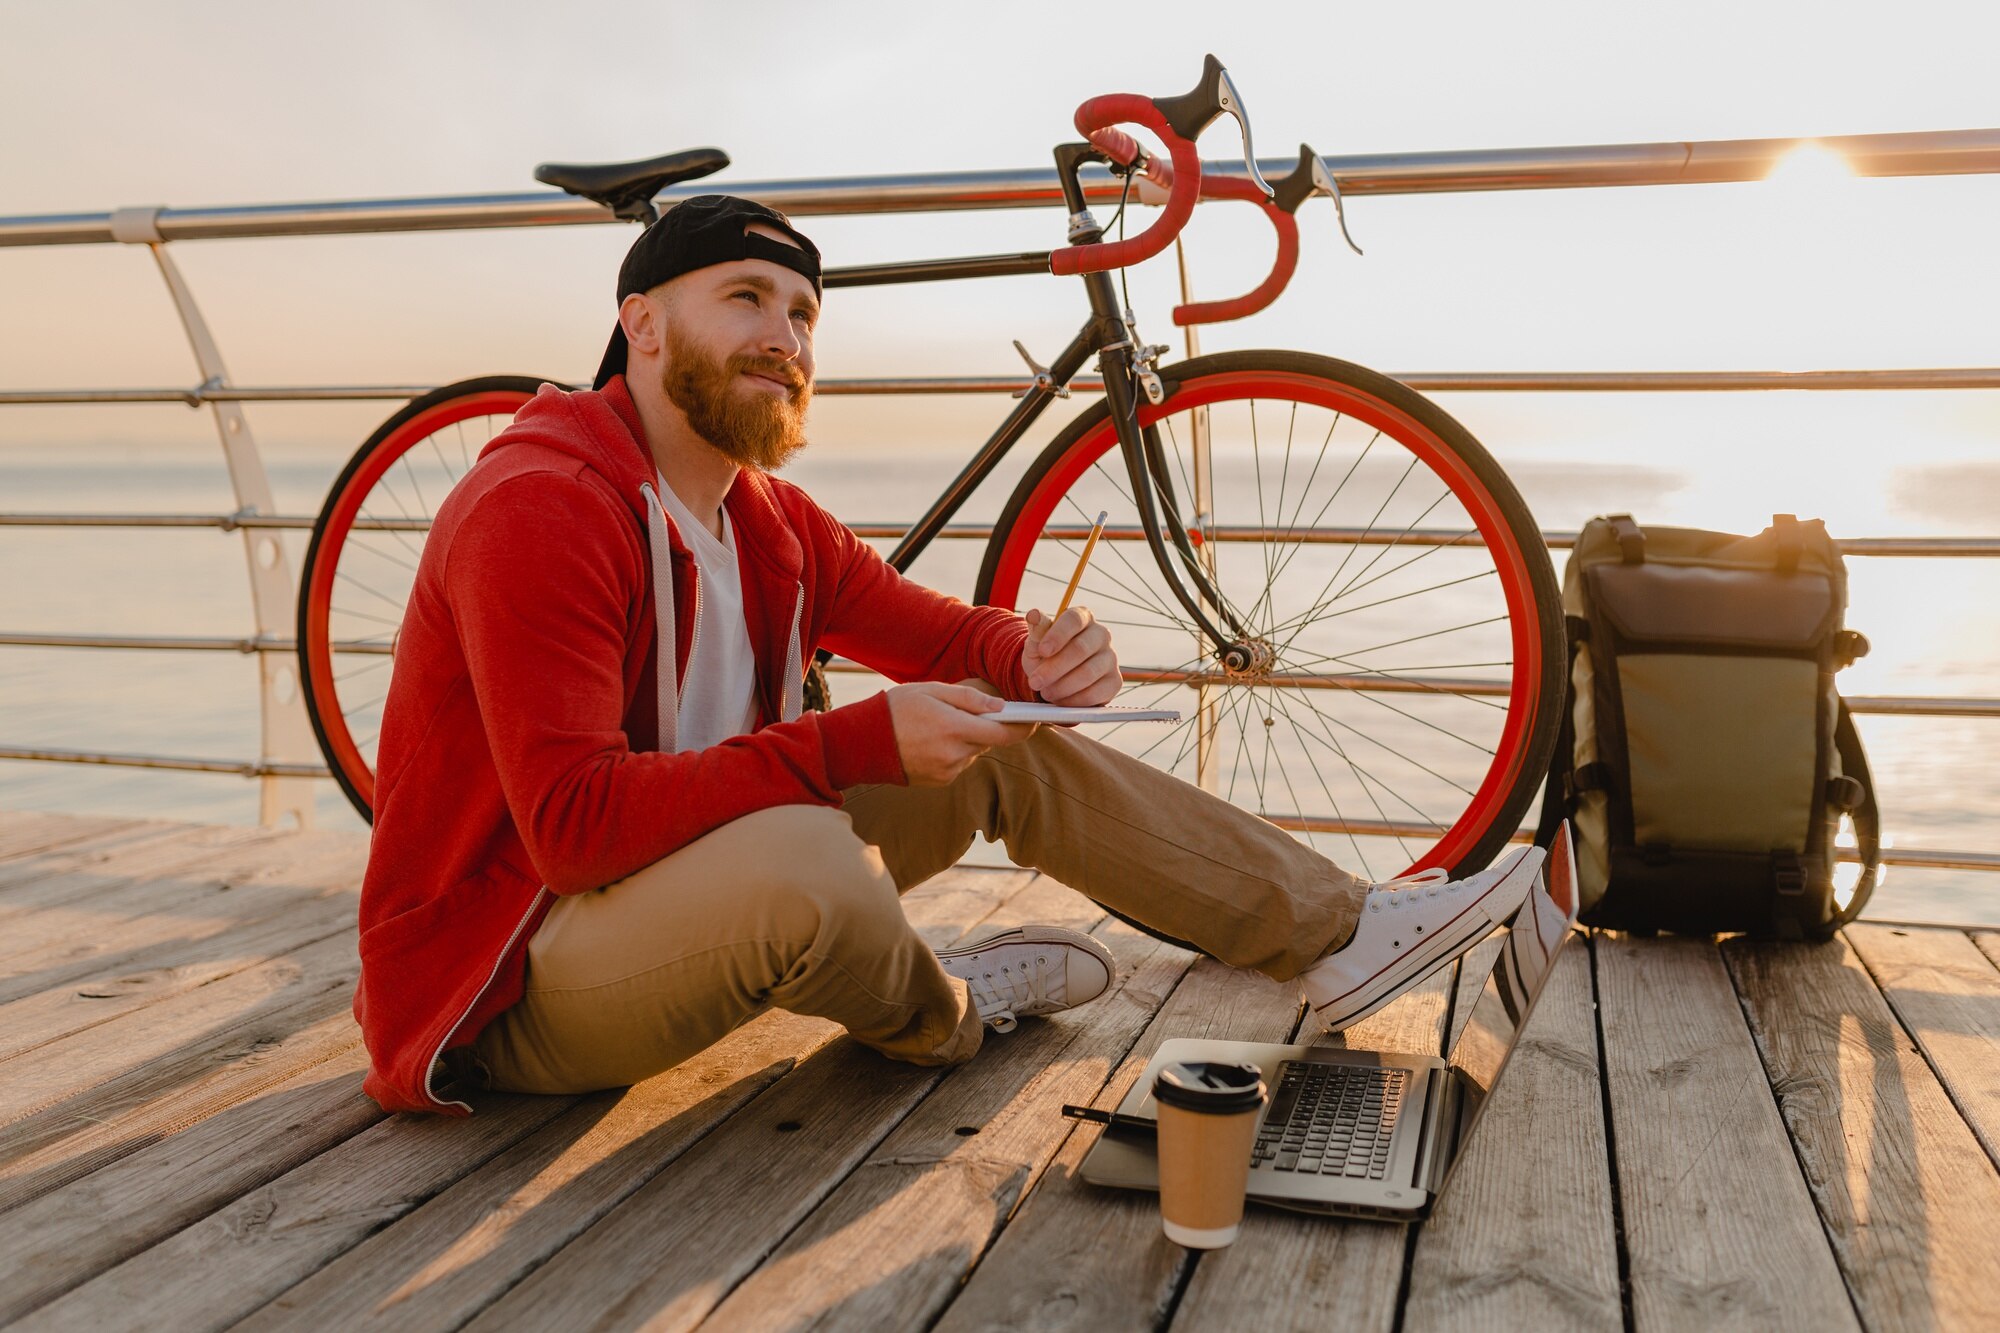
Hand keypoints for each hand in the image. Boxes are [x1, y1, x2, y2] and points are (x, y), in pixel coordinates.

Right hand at [885, 682, 1036, 785]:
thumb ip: (969, 699)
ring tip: (940, 725)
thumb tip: (1001, 706)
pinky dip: (954, 752)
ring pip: (973, 752)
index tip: (1037, 720)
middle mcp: (955, 755)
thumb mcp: (932, 691)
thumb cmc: (897, 708)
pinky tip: (932, 741)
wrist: (862, 742)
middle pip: (989, 741)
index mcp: (955, 729)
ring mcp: (948, 771)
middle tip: (970, 712)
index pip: (1005, 733)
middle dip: (986, 727)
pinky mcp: (940, 781)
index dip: (1025, 728)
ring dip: (967, 739)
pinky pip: (959, 763)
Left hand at [1023, 606, 1120, 706]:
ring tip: (1046, 692)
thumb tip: (1033, 615)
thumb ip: (1037, 631)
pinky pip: (1096, 693)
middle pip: (1081, 648)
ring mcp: (1111, 658)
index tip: (1042, 651)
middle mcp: (1101, 634)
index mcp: (1083, 617)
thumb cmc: (1047, 654)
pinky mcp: (1114, 681)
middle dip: (1054, 668)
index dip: (1058, 635)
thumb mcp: (1037, 642)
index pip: (1073, 620)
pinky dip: (1074, 699)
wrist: (1056, 676)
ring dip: (1062, 686)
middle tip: (1035, 682)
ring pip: (1088, 673)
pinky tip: (1060, 700)